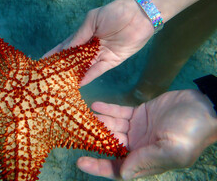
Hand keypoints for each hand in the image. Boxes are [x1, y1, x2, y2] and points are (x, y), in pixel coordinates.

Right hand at [44, 0, 153, 85]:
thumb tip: (66, 48)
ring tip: (62, 82)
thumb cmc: (115, 12)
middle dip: (63, 67)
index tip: (43, 62)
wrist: (140, 15)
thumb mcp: (93, 19)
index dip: (55, 54)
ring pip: (84, 67)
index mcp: (84, 34)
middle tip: (50, 76)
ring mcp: (100, 54)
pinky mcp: (112, 61)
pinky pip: (98, 70)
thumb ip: (80, 35)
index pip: (66, 46)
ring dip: (74, 74)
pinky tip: (79, 81)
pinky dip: (89, 76)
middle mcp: (90, 46)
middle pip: (74, 59)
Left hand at [77, 90, 216, 179]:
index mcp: (145, 160)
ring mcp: (137, 130)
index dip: (98, 167)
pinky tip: (96, 105)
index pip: (117, 168)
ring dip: (98, 123)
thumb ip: (146, 160)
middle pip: (110, 147)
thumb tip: (123, 174)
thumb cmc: (191, 131)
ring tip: (82, 116)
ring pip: (111, 128)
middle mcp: (138, 147)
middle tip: (75, 132)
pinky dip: (107, 110)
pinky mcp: (139, 114)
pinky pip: (119, 113)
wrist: (203, 106)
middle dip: (93, 142)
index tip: (80, 162)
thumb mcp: (172, 149)